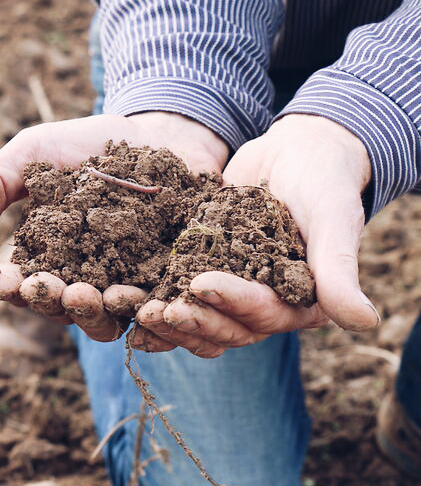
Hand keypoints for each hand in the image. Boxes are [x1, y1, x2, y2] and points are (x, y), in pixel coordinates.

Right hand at [0, 112, 228, 343]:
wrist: (160, 135)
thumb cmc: (88, 146)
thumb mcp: (34, 154)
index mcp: (49, 264)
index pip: (24, 287)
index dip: (11, 287)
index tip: (1, 278)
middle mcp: (87, 286)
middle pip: (68, 312)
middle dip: (58, 302)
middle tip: (56, 289)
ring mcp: (130, 290)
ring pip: (113, 319)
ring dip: (102, 313)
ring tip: (101, 295)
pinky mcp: (170, 287)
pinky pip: (163, 312)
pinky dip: (156, 316)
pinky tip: (154, 305)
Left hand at [134, 113, 378, 357]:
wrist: (297, 157)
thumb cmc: (324, 184)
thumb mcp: (333, 221)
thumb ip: (339, 270)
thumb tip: (365, 323)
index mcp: (297, 305)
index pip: (263, 315)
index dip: (232, 302)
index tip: (201, 284)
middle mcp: (262, 310)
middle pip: (224, 329)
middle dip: (190, 320)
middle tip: (156, 309)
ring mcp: (230, 297)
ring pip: (196, 321)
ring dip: (164, 321)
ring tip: (131, 310)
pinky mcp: (202, 278)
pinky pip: (175, 297)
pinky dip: (151, 302)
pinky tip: (120, 303)